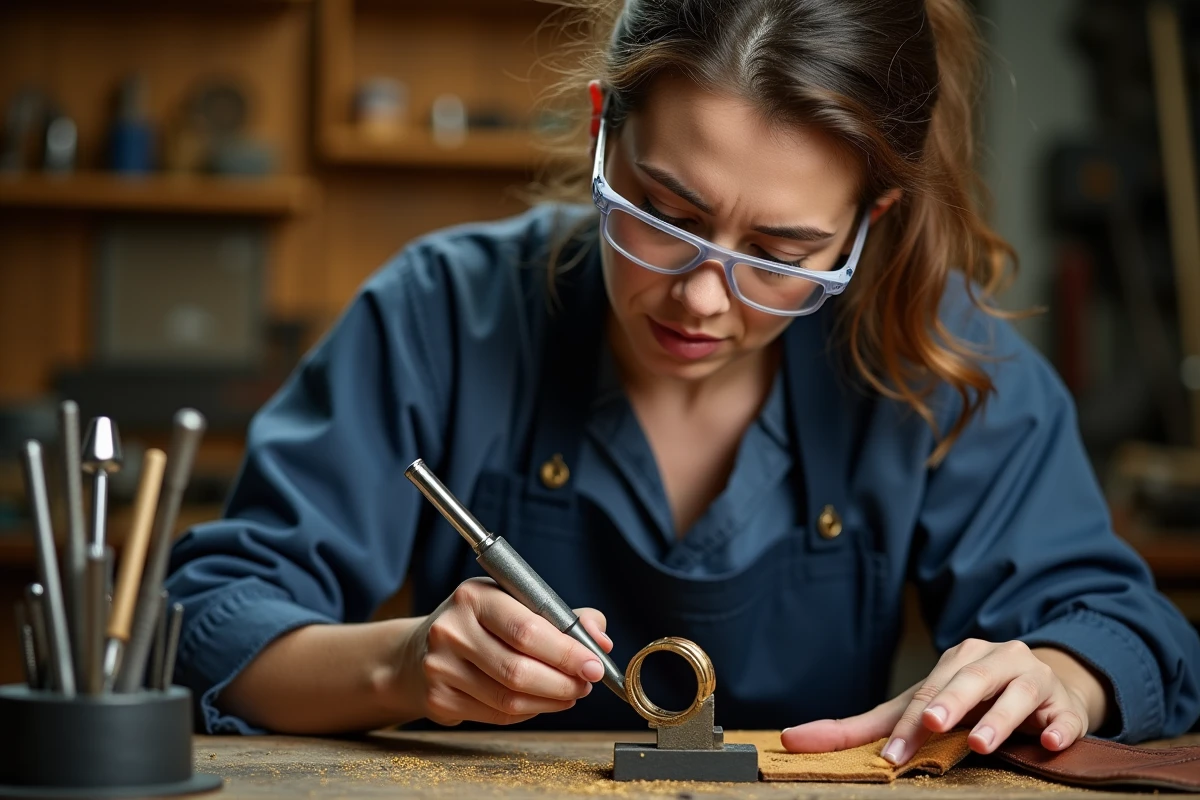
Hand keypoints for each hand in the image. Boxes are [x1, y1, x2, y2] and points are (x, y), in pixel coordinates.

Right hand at [398, 577, 611, 726]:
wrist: (417, 653)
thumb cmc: (480, 626)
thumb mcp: (515, 604)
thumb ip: (562, 617)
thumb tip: (600, 640)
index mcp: (474, 595)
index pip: (526, 629)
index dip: (566, 652)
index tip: (593, 665)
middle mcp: (451, 629)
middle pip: (518, 669)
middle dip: (563, 682)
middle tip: (586, 684)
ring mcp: (440, 667)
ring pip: (509, 697)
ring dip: (550, 700)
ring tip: (570, 694)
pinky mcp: (439, 699)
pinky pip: (497, 715)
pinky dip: (528, 711)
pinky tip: (541, 701)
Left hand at [781, 639, 1108, 763]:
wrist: (1047, 690)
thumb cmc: (971, 702)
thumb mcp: (919, 710)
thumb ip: (862, 729)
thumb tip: (792, 739)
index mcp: (958, 660)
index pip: (926, 693)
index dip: (907, 725)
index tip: (891, 755)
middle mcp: (995, 661)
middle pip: (969, 681)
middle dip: (949, 702)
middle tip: (931, 723)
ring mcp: (1034, 681)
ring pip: (1017, 694)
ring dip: (998, 718)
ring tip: (981, 743)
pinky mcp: (1066, 708)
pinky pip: (1065, 717)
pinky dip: (1058, 727)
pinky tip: (1047, 741)